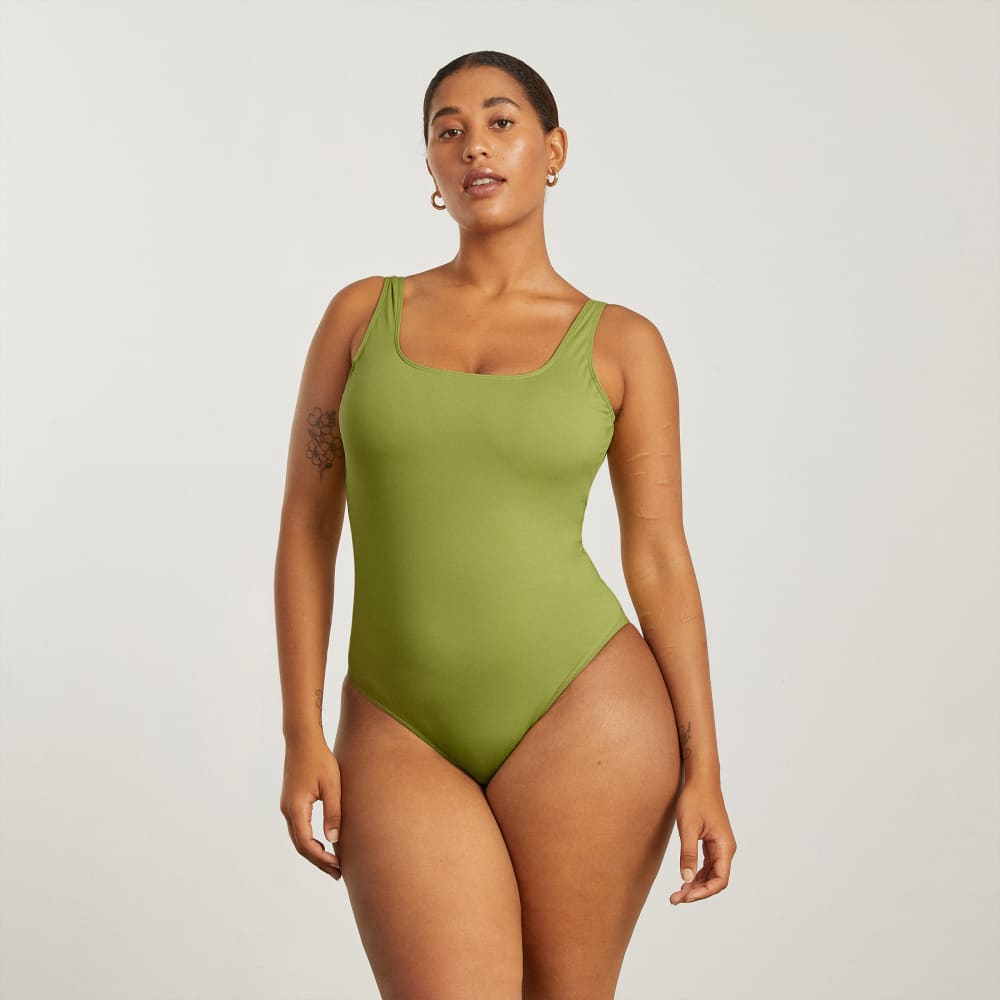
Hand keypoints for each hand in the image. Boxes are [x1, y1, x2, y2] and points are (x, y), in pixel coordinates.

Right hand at [279, 736, 342, 880]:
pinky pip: (298, 828)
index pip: (306, 844)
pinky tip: (323, 842)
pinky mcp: (290, 801)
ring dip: (313, 852)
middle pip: (300, 845)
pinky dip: (309, 840)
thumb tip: (333, 840)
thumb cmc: (319, 759)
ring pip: (298, 838)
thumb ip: (333, 812)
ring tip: (332, 863)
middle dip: (318, 861)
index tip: (338, 867)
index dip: (322, 859)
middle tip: (337, 873)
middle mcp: (287, 810)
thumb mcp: (332, 785)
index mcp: (296, 809)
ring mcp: (287, 806)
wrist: (302, 739)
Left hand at [669, 778, 735, 904]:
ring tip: (677, 895)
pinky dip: (696, 874)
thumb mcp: (688, 827)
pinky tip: (684, 880)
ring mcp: (720, 846)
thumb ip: (688, 853)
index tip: (685, 897)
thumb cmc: (695, 799)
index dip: (703, 892)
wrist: (701, 779)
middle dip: (697, 892)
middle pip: (715, 880)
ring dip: (695, 885)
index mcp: (725, 847)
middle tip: (675, 900)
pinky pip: (707, 864)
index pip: (719, 880)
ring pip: (711, 874)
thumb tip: (685, 879)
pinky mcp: (712, 842)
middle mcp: (726, 849)